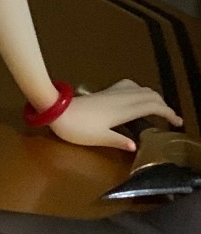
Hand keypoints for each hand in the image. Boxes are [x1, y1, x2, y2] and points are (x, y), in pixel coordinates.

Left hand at [48, 79, 183, 150]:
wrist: (56, 110)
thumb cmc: (77, 128)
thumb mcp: (99, 138)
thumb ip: (118, 141)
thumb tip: (135, 147)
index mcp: (123, 110)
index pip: (152, 106)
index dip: (168, 112)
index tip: (177, 123)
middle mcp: (121, 97)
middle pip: (149, 95)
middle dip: (164, 105)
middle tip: (172, 118)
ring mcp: (112, 92)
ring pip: (140, 89)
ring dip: (153, 97)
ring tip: (159, 109)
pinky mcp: (104, 92)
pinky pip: (129, 86)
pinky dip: (140, 91)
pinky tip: (136, 97)